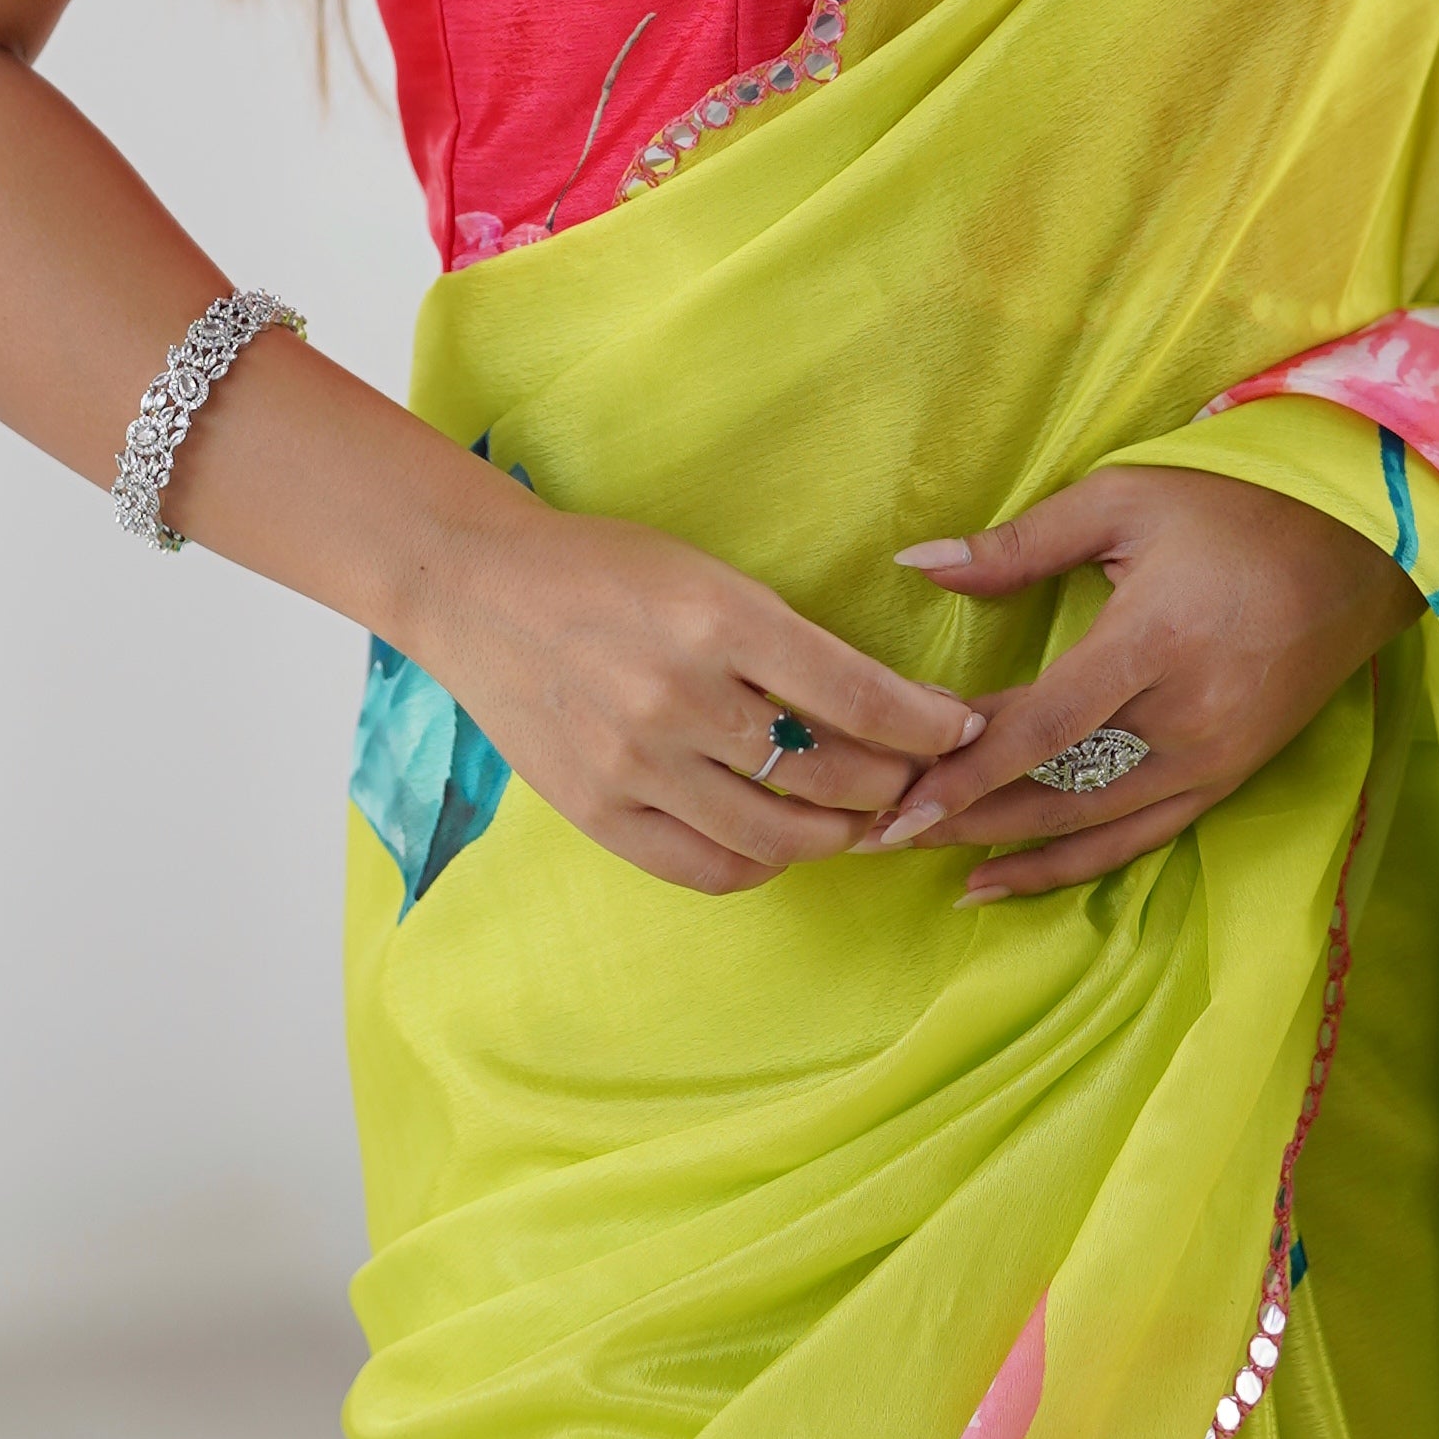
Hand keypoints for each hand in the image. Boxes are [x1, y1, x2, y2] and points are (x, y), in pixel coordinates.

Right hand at [423, 500, 993, 899]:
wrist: (477, 590)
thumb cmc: (605, 570)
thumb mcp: (709, 577)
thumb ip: (789, 644)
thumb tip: (886, 707)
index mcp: (719, 618)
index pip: (857, 695)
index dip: (926, 725)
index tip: (961, 730)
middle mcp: (681, 695)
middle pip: (829, 773)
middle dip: (896, 783)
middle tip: (919, 780)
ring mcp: (635, 761)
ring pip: (778, 834)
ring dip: (840, 835)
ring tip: (862, 820)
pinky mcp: (598, 809)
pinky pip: (705, 868)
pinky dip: (761, 866)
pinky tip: (781, 846)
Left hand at [868, 467, 1414, 897]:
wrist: (1366, 546)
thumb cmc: (1236, 509)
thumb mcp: (1122, 500)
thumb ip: (1018, 544)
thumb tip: (917, 562)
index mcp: (1154, 642)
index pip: (1043, 726)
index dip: (967, 768)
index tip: (898, 799)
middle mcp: (1186, 717)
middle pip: (1057, 787)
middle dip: (966, 816)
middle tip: (880, 833)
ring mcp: (1213, 758)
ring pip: (1092, 825)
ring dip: (1007, 847)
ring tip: (928, 860)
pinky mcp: (1229, 776)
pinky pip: (1139, 837)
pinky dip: (1071, 865)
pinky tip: (1009, 878)